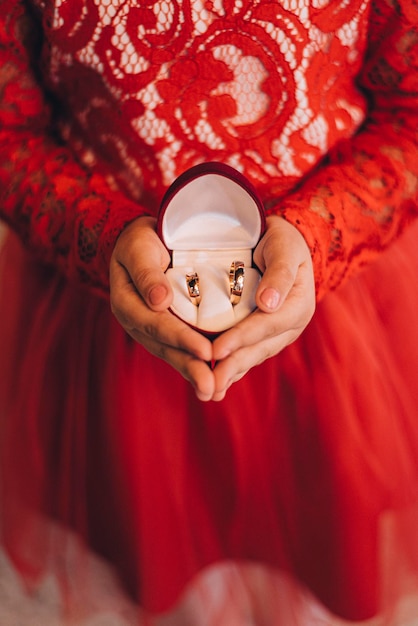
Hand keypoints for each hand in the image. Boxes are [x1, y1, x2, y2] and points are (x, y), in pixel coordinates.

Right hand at [109, 216, 214, 400]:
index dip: (181, 338)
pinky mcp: (163, 331)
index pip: (156, 324)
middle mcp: (136, 321)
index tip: (205, 351)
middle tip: (211, 386)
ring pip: (172, 354)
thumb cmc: (141, 241)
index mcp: (127, 302)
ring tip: (213, 391)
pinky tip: (212, 380)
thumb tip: (159, 302)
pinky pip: (178, 349)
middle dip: (189, 366)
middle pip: (164, 346)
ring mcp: (149, 329)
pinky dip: (194, 364)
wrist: (142, 243)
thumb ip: (147, 273)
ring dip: (192, 372)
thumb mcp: (139, 248)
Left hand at [211, 215, 315, 400]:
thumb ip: (279, 274)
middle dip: (233, 366)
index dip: (241, 338)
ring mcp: (278, 333)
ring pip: (253, 356)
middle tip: (209, 383)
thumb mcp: (286, 248)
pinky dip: (233, 367)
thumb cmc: (283, 241)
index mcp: (298, 305)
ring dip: (232, 373)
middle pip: (259, 349)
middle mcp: (290, 324)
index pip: (267, 325)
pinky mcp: (265, 336)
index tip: (217, 350)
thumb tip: (270, 303)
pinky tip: (217, 381)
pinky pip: (248, 353)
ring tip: (210, 390)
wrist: (283, 242)